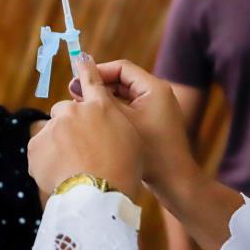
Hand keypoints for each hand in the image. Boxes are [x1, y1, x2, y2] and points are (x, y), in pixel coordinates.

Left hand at [28, 54, 143, 199]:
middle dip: (70, 124)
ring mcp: (53, 127)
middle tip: (81, 150)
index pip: (91, 80)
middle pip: (65, 110)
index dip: (86, 68)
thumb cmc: (123, 171)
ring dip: (59, 144)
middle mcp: (75, 110)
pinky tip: (61, 175)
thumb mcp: (131, 140)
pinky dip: (48, 161)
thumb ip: (114, 123)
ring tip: (73, 168)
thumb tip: (99, 122)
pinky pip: (40, 150)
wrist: (98, 196)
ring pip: (52, 131)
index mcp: (101, 106)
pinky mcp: (36, 145)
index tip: (81, 58)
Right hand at [68, 60, 200, 192]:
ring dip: (104, 99)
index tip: (78, 81)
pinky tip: (95, 120)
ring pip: (124, 95)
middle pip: (122, 80)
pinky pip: (129, 108)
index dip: (98, 71)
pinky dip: (113, 111)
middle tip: (75, 94)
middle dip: (99, 85)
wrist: (174, 182)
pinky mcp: (153, 121)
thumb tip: (79, 80)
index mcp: (154, 88)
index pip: (122, 68)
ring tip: (82, 107)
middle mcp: (158, 94)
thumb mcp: (119, 121)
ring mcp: (156, 108)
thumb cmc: (150, 151)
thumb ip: (100, 97)